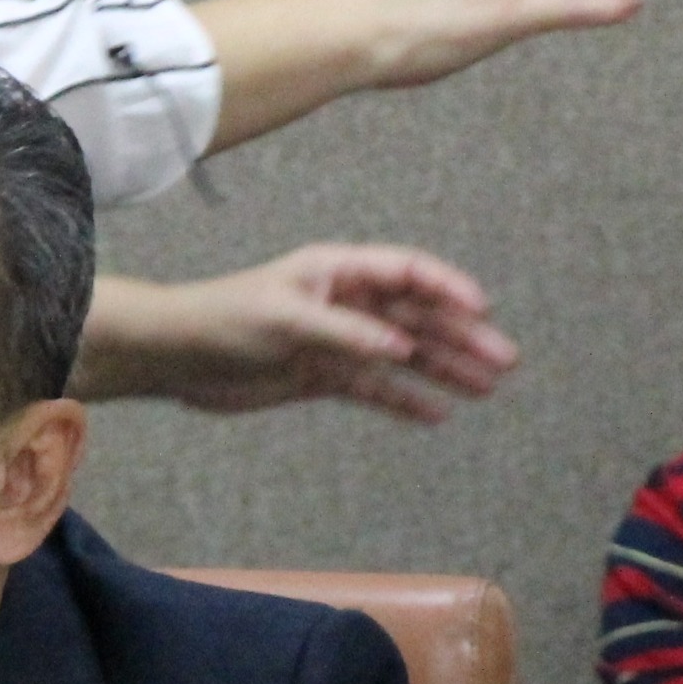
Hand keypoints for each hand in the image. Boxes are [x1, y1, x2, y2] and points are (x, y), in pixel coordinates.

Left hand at [82, 246, 519, 422]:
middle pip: (417, 317)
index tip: (482, 309)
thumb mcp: (285, 321)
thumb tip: (400, 348)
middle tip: (504, 360)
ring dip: (445, 369)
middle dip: (462, 336)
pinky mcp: (325, 374)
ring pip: (406, 354)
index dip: (448, 288)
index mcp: (338, 270)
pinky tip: (439, 413)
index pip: (407, 273)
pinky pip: (377, 388)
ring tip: (487, 388)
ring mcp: (340, 340)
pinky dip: (407, 400)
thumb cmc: (224, 319)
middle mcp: (346, 301)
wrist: (178, 356)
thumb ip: (345, 334)